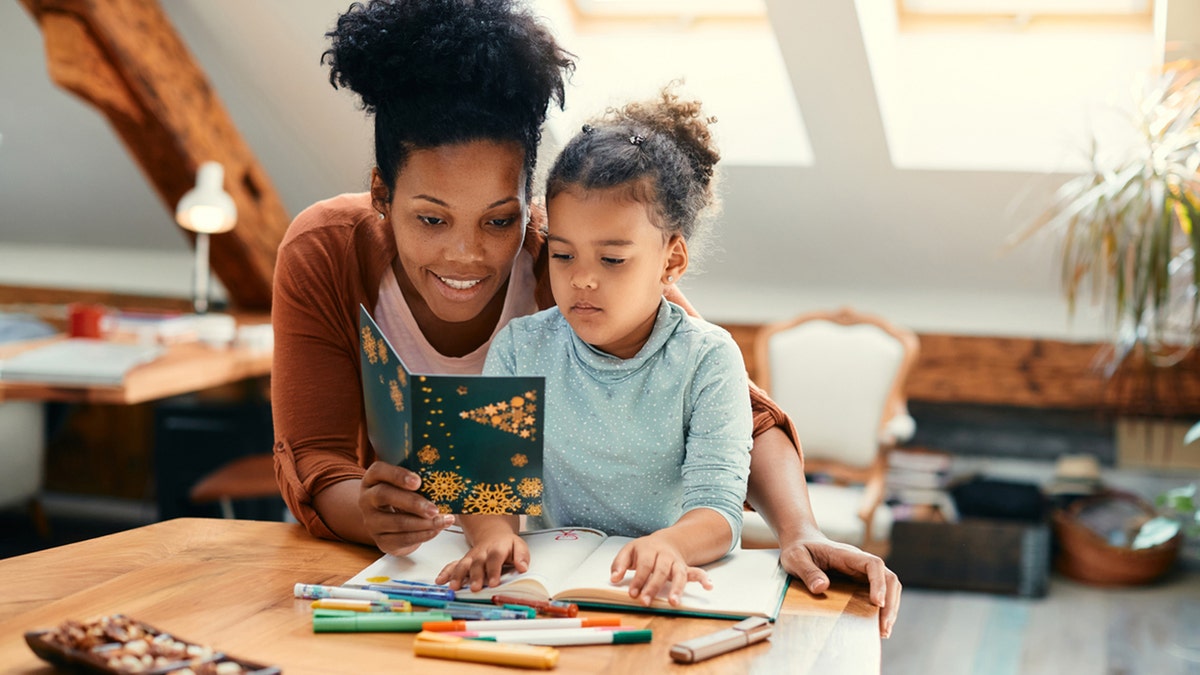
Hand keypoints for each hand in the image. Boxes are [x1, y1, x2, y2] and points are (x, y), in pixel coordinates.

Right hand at [358, 462, 453, 555]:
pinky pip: (403, 539)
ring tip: (444, 520)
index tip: (418, 481)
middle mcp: (367, 499)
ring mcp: (372, 521)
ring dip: (424, 523)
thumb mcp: (406, 485)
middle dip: (413, 502)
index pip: (378, 471)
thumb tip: (442, 476)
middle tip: (434, 508)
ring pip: (397, 522)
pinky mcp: (381, 540)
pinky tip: (437, 530)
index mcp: (372, 479)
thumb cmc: (403, 498)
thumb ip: (417, 480)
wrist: (393, 526)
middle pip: (384, 495)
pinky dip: (423, 535)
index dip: (398, 475)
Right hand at [435, 530, 528, 591]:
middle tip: (475, 588)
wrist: (493, 535)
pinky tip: (440, 581)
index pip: (495, 558)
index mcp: (497, 548)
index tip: (494, 582)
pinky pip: (453, 565)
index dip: (494, 570)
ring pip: (463, 564)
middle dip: (475, 576)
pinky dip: (445, 572)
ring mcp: (471, 557)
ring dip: (458, 575)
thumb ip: (522, 556)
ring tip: (454, 587)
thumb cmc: (507, 545)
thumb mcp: (519, 546)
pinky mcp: (463, 561)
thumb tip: (523, 567)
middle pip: (477, 563)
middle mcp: (482, 553)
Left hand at [610, 535, 712, 606]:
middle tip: (646, 601)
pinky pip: (697, 572)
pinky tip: (708, 586)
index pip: (644, 565)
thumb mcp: (629, 551)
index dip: (639, 579)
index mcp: (649, 549)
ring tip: (674, 602)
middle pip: (661, 571)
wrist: (665, 541)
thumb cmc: (644, 550)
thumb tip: (614, 578)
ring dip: (677, 588)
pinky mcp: (685, 568)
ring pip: (679, 574)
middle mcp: (665, 555)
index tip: (632, 593)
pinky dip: (703, 579)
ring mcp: (677, 562)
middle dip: (653, 587)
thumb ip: (620, 564)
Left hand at [780, 533, 900, 637]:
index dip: (879, 583)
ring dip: (890, 608)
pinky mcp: (859, 582)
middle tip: (884, 627)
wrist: (800, 543)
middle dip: (890, 602)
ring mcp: (861, 572)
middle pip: (888, 578)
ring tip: (883, 631)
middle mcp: (859, 563)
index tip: (877, 603)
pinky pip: (878, 593)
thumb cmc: (798, 550)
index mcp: (846, 555)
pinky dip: (881, 610)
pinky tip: (876, 626)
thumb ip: (807, 571)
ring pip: (888, 587)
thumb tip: (821, 587)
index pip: (873, 564)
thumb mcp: (795, 558)